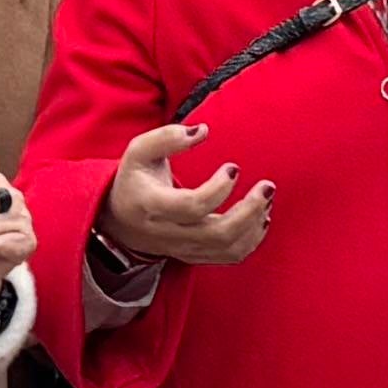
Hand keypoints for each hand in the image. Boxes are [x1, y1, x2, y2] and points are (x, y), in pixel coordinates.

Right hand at [101, 120, 274, 268]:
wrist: (119, 220)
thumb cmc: (134, 180)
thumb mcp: (139, 151)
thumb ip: (167, 137)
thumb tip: (203, 131)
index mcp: (151, 206)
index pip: (192, 206)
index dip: (219, 189)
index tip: (233, 167)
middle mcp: (168, 233)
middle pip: (217, 234)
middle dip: (250, 211)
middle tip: (267, 187)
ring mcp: (182, 248)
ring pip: (228, 248)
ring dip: (254, 225)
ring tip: (266, 199)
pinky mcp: (195, 256)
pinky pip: (230, 256)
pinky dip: (252, 239)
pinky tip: (260, 217)